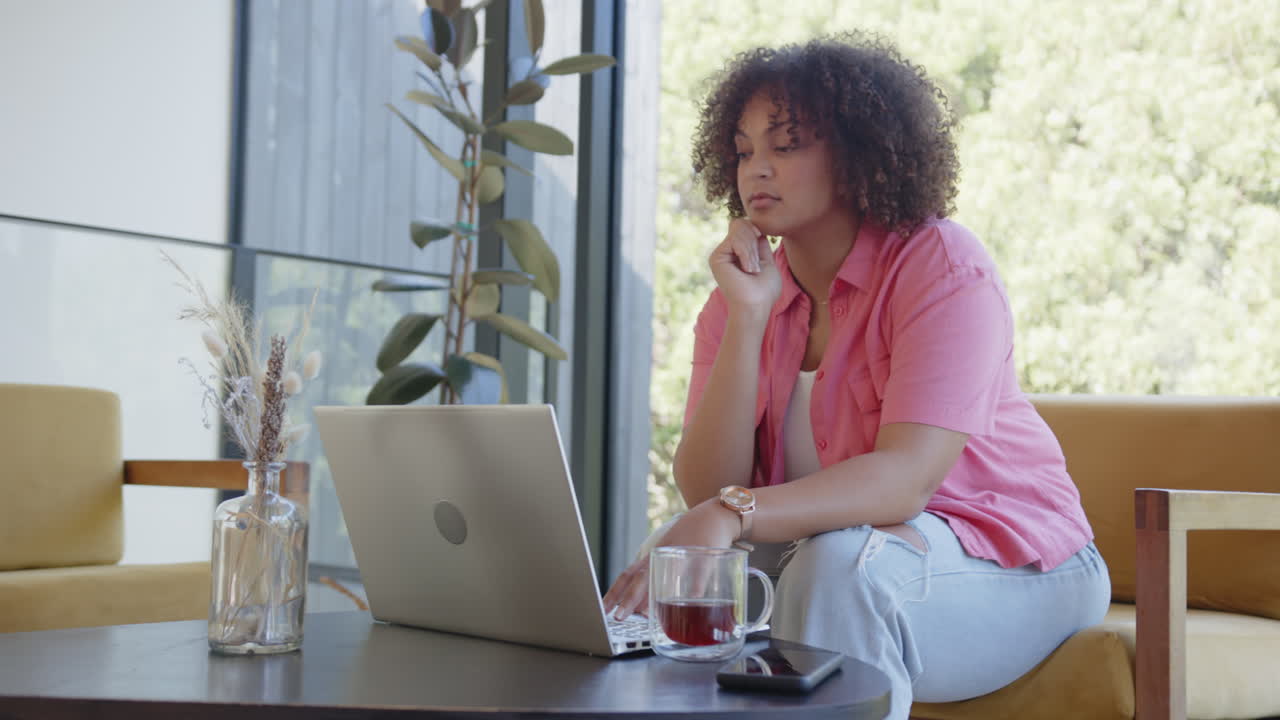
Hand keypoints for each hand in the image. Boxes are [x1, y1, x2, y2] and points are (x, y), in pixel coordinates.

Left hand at [601, 500, 738, 619]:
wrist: (715, 514)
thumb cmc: (690, 538)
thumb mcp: (669, 555)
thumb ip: (658, 581)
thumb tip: (644, 609)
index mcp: (653, 557)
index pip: (628, 575)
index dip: (614, 592)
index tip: (603, 609)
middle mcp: (662, 554)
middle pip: (642, 577)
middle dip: (628, 599)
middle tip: (619, 617)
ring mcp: (682, 553)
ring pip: (665, 574)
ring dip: (656, 595)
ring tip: (646, 615)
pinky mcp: (705, 553)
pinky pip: (699, 571)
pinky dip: (695, 585)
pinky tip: (692, 598)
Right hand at [709, 219, 780, 316]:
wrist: (756, 305)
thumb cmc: (765, 290)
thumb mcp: (766, 261)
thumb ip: (759, 243)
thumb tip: (753, 225)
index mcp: (739, 252)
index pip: (747, 226)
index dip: (756, 229)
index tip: (761, 239)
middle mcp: (727, 251)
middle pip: (742, 224)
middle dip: (754, 241)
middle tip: (757, 265)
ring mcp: (721, 254)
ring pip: (739, 229)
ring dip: (752, 250)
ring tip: (752, 270)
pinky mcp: (716, 257)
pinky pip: (734, 240)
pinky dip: (746, 253)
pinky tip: (747, 269)